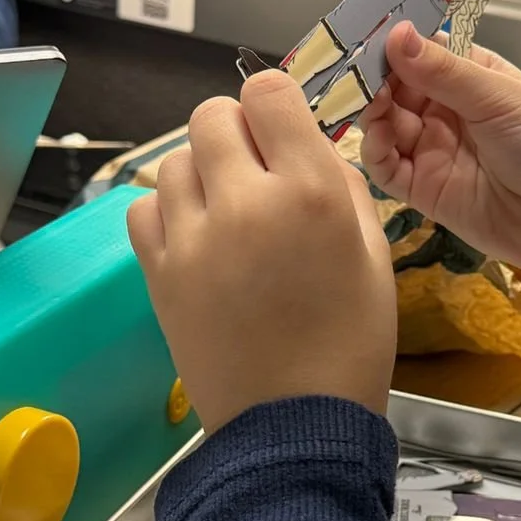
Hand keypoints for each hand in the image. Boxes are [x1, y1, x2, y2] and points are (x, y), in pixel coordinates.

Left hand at [128, 71, 396, 436]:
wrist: (295, 427)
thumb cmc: (350, 346)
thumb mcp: (375, 256)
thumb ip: (343, 188)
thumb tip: (310, 150)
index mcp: (311, 192)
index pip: (267, 92)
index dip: (276, 104)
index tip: (283, 131)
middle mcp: (246, 202)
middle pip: (212, 114)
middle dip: (237, 132)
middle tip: (256, 171)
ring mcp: (194, 238)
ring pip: (175, 158)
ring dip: (201, 172)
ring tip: (228, 211)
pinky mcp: (159, 273)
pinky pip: (144, 207)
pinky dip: (168, 211)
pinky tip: (199, 238)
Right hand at [359, 22, 520, 318]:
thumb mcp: (501, 100)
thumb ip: (445, 72)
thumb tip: (397, 34)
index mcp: (472, 76)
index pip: (421, 48)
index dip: (393, 40)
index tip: (363, 30)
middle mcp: (446, 108)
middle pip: (393, 84)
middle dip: (373, 76)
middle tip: (355, 71)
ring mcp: (432, 148)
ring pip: (382, 122)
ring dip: (371, 110)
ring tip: (373, 104)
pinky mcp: (422, 188)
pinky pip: (384, 166)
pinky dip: (373, 150)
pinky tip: (379, 137)